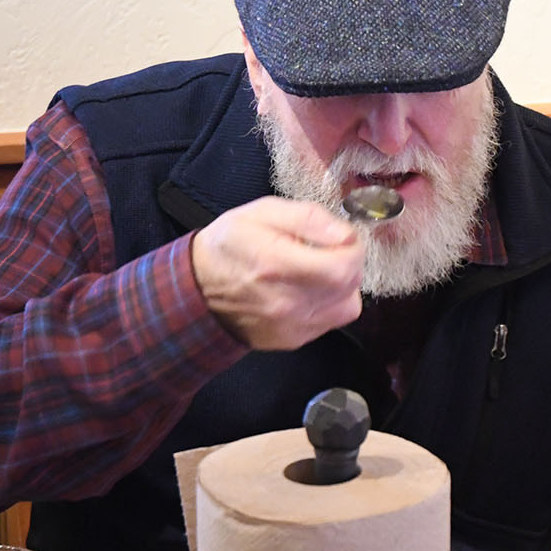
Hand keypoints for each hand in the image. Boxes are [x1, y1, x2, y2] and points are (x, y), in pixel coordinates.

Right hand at [191, 197, 363, 349]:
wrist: (197, 289)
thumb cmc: (228, 246)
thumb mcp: (262, 212)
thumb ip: (308, 218)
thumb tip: (344, 233)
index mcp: (278, 264)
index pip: (345, 265)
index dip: (352, 247)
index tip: (341, 237)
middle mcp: (286, 301)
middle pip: (350, 285)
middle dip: (348, 262)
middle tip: (328, 250)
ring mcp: (290, 325)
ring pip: (347, 306)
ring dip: (342, 285)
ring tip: (318, 271)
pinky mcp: (292, 339)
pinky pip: (330, 321)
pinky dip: (328, 304)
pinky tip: (308, 290)